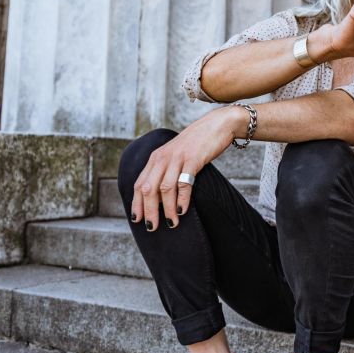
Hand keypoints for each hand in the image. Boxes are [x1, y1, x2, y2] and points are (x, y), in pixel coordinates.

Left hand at [130, 105, 244, 230]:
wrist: (217, 125)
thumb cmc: (198, 144)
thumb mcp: (176, 155)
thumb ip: (167, 170)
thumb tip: (162, 196)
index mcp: (156, 158)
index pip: (139, 184)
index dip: (137, 203)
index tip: (136, 219)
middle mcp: (162, 158)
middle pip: (148, 188)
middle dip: (149, 210)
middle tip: (152, 227)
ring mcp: (177, 158)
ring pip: (165, 188)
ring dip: (167, 209)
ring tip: (172, 223)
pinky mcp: (192, 159)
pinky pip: (183, 183)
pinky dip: (182, 199)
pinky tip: (182, 210)